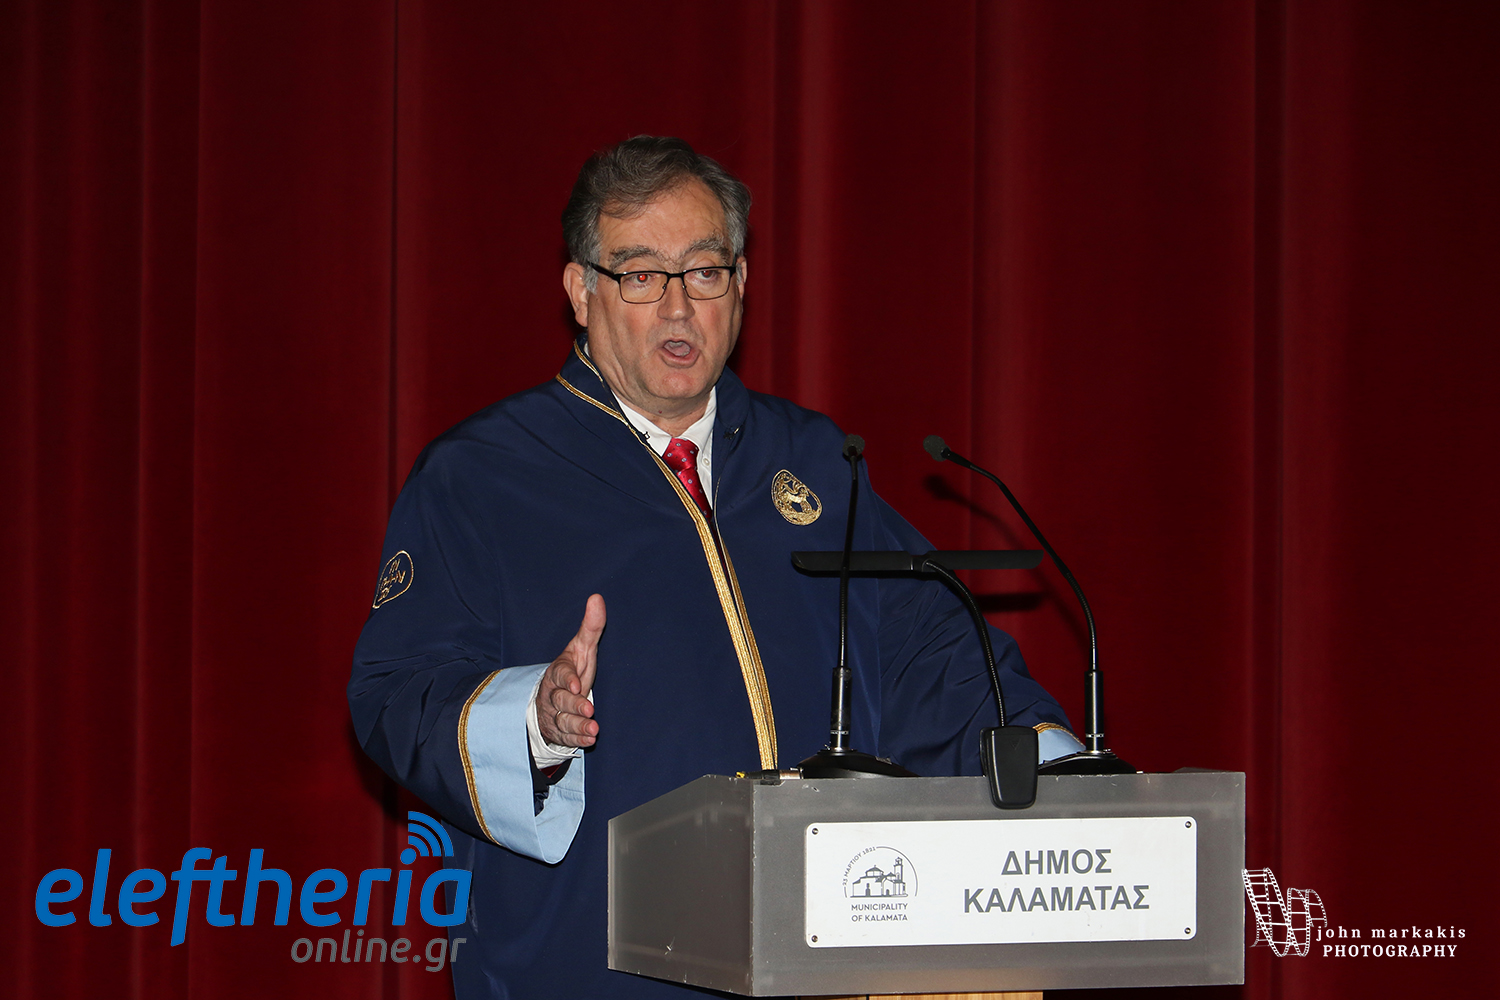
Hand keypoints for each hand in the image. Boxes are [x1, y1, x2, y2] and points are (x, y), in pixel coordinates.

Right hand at [536, 594, 604, 747]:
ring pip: (563, 720)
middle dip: (574, 705)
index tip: (576, 684)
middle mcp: (552, 693)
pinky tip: (589, 739)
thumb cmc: (572, 670)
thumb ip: (590, 627)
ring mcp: (554, 713)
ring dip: (577, 726)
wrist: (550, 699)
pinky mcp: (558, 731)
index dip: (567, 679)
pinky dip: (577, 739)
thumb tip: (597, 598)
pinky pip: (566, 737)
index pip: (559, 674)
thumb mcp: (581, 648)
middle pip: (560, 700)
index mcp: (558, 671)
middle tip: (589, 709)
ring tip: (593, 729)